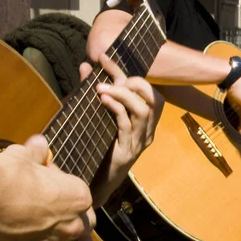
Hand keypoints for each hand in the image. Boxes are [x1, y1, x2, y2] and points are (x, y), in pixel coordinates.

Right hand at [0, 135, 95, 240]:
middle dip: (77, 220)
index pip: (81, 196)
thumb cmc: (2, 176)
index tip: (46, 187)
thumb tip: (39, 143)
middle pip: (88, 225)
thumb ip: (35, 153)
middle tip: (57, 215)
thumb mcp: (21, 156)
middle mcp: (73, 224)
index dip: (64, 191)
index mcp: (77, 196)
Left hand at [80, 54, 163, 205]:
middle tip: (111, 79)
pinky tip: (104, 100)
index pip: (146, 91)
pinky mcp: (127, 151)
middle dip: (133, 82)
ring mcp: (139, 141)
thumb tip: (86, 66)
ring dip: (123, 94)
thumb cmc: (97, 148)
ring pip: (143, 110)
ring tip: (104, 88)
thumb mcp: (97, 116)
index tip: (105, 58)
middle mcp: (147, 131)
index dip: (126, 72)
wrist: (96, 182)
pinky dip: (116, 108)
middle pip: (153, 98)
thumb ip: (94, 92)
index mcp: (144, 122)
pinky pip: (126, 124)